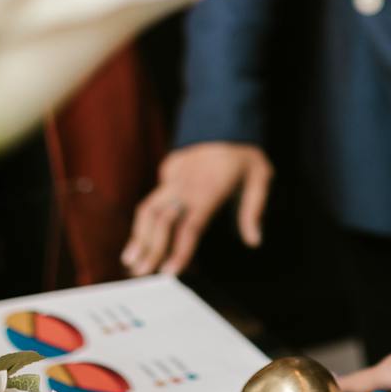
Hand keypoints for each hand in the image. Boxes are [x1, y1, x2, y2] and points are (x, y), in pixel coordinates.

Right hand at [123, 142, 273, 275]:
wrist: (225, 117)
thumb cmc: (244, 154)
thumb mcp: (260, 178)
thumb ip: (254, 210)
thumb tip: (254, 241)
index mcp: (209, 190)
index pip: (190, 226)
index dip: (179, 251)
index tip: (168, 272)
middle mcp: (186, 185)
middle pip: (162, 221)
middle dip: (149, 250)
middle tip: (140, 274)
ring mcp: (174, 177)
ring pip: (149, 208)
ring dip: (138, 236)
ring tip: (130, 259)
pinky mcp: (168, 170)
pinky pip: (156, 196)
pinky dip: (145, 219)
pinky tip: (141, 239)